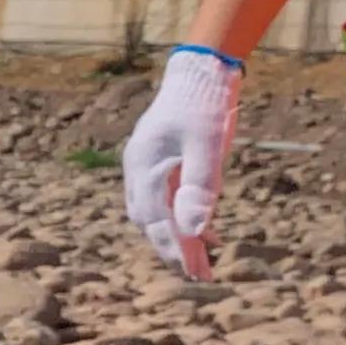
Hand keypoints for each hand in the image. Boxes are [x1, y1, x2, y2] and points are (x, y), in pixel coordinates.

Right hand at [124, 47, 243, 280]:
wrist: (200, 71)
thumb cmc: (204, 106)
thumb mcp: (207, 145)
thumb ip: (200, 188)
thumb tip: (196, 231)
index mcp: (144, 167)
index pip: (157, 220)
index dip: (176, 249)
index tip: (196, 273)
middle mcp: (139, 170)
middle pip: (152, 221)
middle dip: (175, 249)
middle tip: (200, 274)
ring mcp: (146, 165)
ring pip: (155, 212)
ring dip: (177, 236)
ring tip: (200, 259)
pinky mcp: (160, 161)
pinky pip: (164, 198)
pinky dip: (181, 217)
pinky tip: (204, 229)